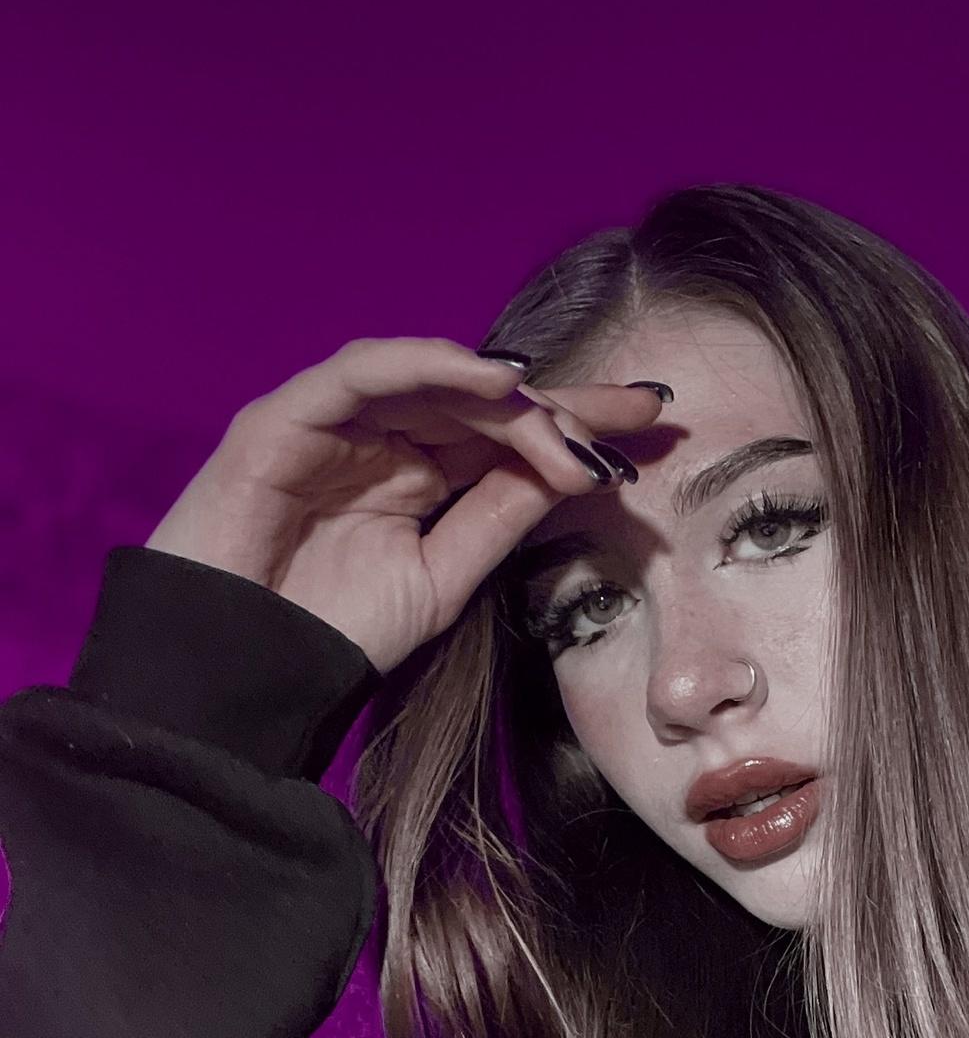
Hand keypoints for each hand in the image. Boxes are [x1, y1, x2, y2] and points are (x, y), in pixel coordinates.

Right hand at [145, 336, 662, 675]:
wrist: (242, 672)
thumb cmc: (334, 633)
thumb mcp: (445, 577)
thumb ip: (501, 517)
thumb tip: (580, 470)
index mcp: (418, 476)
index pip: (508, 436)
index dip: (578, 428)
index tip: (656, 428)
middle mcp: (381, 438)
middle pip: (485, 400)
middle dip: (565, 405)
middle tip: (638, 412)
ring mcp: (334, 422)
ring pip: (436, 381)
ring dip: (510, 396)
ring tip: (571, 418)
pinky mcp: (285, 416)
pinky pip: (365, 373)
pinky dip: (430, 366)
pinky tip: (494, 381)